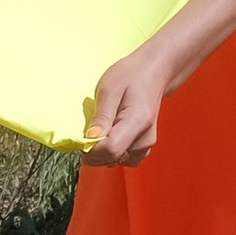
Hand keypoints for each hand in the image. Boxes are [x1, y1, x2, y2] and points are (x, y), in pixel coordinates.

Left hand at [83, 46, 171, 163]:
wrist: (152, 73)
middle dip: (94, 149)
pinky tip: (112, 132)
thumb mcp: (109, 88)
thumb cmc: (131, 76)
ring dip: (102, 150)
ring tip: (104, 125)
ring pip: (114, 161)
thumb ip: (101, 116)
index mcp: (138, 121)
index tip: (82, 135)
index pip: (111, 150)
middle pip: (111, 158)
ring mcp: (146, 145)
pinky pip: (121, 159)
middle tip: (92, 125)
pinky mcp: (143, 148)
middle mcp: (145, 138)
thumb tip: (90, 139)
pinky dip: (112, 150)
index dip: (91, 148)